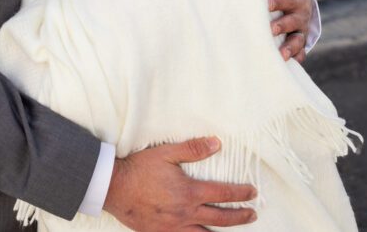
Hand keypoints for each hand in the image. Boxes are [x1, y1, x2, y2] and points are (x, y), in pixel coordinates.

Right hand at [103, 138, 256, 230]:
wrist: (113, 187)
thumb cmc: (139, 169)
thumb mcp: (166, 153)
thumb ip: (192, 149)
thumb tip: (216, 143)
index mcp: (189, 192)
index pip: (224, 194)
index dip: (241, 193)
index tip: (252, 192)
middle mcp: (186, 212)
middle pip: (222, 218)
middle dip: (240, 216)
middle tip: (252, 213)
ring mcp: (175, 226)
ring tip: (233, 231)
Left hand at [265, 0, 310, 62]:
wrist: (301, 3)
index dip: (278, 1)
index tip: (267, 4)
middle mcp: (301, 15)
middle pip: (293, 21)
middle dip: (283, 25)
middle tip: (271, 29)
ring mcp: (301, 31)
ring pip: (298, 40)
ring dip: (290, 47)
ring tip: (281, 54)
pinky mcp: (300, 44)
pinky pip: (300, 53)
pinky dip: (295, 59)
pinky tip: (287, 65)